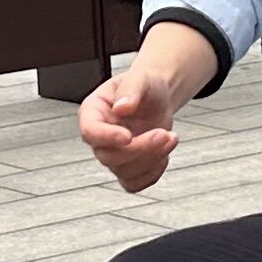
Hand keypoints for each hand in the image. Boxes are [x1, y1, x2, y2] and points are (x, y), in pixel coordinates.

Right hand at [80, 57, 186, 190]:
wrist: (158, 98)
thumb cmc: (145, 86)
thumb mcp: (140, 77)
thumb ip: (130, 90)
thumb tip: (121, 108)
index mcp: (93, 112)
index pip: (90, 132)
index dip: (107, 138)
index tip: (128, 136)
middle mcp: (99, 137)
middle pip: (109, 157)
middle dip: (140, 149)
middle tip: (164, 134)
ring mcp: (113, 155)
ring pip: (123, 172)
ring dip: (151, 159)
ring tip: (171, 137)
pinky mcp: (127, 168)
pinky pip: (134, 184)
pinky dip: (152, 174)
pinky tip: (163, 153)